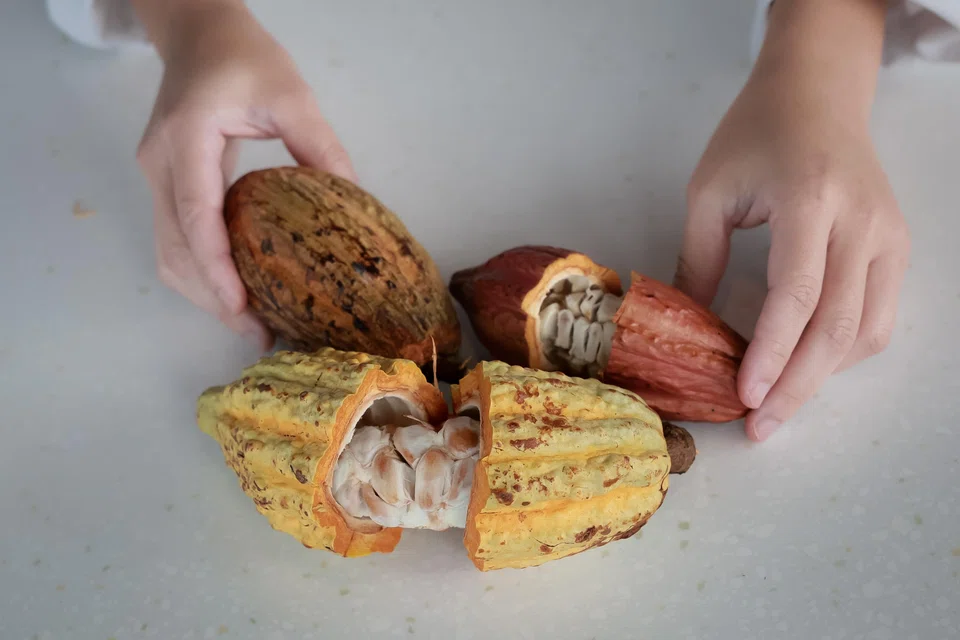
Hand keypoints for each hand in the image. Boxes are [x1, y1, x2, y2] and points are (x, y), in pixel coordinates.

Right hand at [134, 1, 355, 348]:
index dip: (216, 268)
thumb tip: (354, 204)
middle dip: (212, 297)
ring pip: (167, 252)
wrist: (198, 34)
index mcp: (187, 137)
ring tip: (250, 322)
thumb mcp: (292, 95)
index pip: (195, 214)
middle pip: (174, 248)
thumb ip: (321, 147)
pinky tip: (236, 289)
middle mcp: (160, 163)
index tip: (242, 307)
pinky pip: (174, 240)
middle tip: (259, 333)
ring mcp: (156, 175)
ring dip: (203, 293)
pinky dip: (201, 272)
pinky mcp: (165, 183)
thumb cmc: (244, 56)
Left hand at [674, 0, 910, 441]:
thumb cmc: (755, 135)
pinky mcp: (897, 246)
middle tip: (762, 426)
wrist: (817, 94)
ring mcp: (888, 236)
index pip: (796, 297)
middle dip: (798, 386)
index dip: (770, 353)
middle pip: (836, 327)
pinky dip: (846, 352)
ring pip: (866, 331)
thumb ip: (699, 259)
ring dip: (822, 377)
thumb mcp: (709, 191)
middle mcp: (860, 223)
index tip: (745, 396)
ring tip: (779, 404)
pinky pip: (880, 316)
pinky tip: (809, 365)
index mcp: (809, 202)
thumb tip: (687, 328)